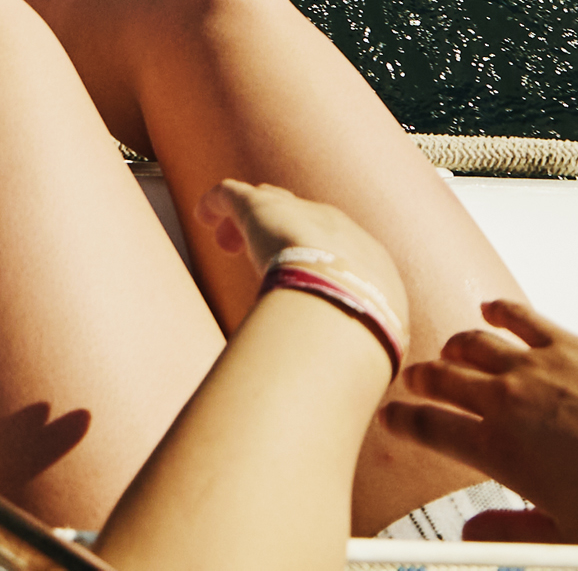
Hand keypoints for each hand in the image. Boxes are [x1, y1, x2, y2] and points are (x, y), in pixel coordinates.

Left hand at [216, 180, 410, 352]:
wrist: (345, 306)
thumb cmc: (361, 337)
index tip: (299, 279)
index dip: (317, 259)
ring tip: (227, 242)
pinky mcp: (260, 206)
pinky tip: (203, 215)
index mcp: (369, 260)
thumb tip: (351, 382)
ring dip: (249, 221)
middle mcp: (337, 228)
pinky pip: (232, 195)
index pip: (341, 249)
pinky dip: (217, 204)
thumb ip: (360, 353)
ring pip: (270, 203)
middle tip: (262, 255)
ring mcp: (299, 213)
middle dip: (287, 233)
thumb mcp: (374, 345)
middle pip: (307, 219)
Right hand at [394, 298, 577, 540]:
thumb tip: (473, 536)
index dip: (403, 421)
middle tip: (416, 380)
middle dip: (422, 379)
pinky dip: (500, 311)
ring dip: (455, 346)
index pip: (429, 429)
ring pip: (475, 343)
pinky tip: (492, 311)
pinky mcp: (572, 345)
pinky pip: (522, 317)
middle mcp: (509, 402)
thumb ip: (509, 534)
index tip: (394, 417)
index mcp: (499, 452)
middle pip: (444, 378)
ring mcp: (539, 367)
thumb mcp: (563, 539)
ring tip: (450, 350)